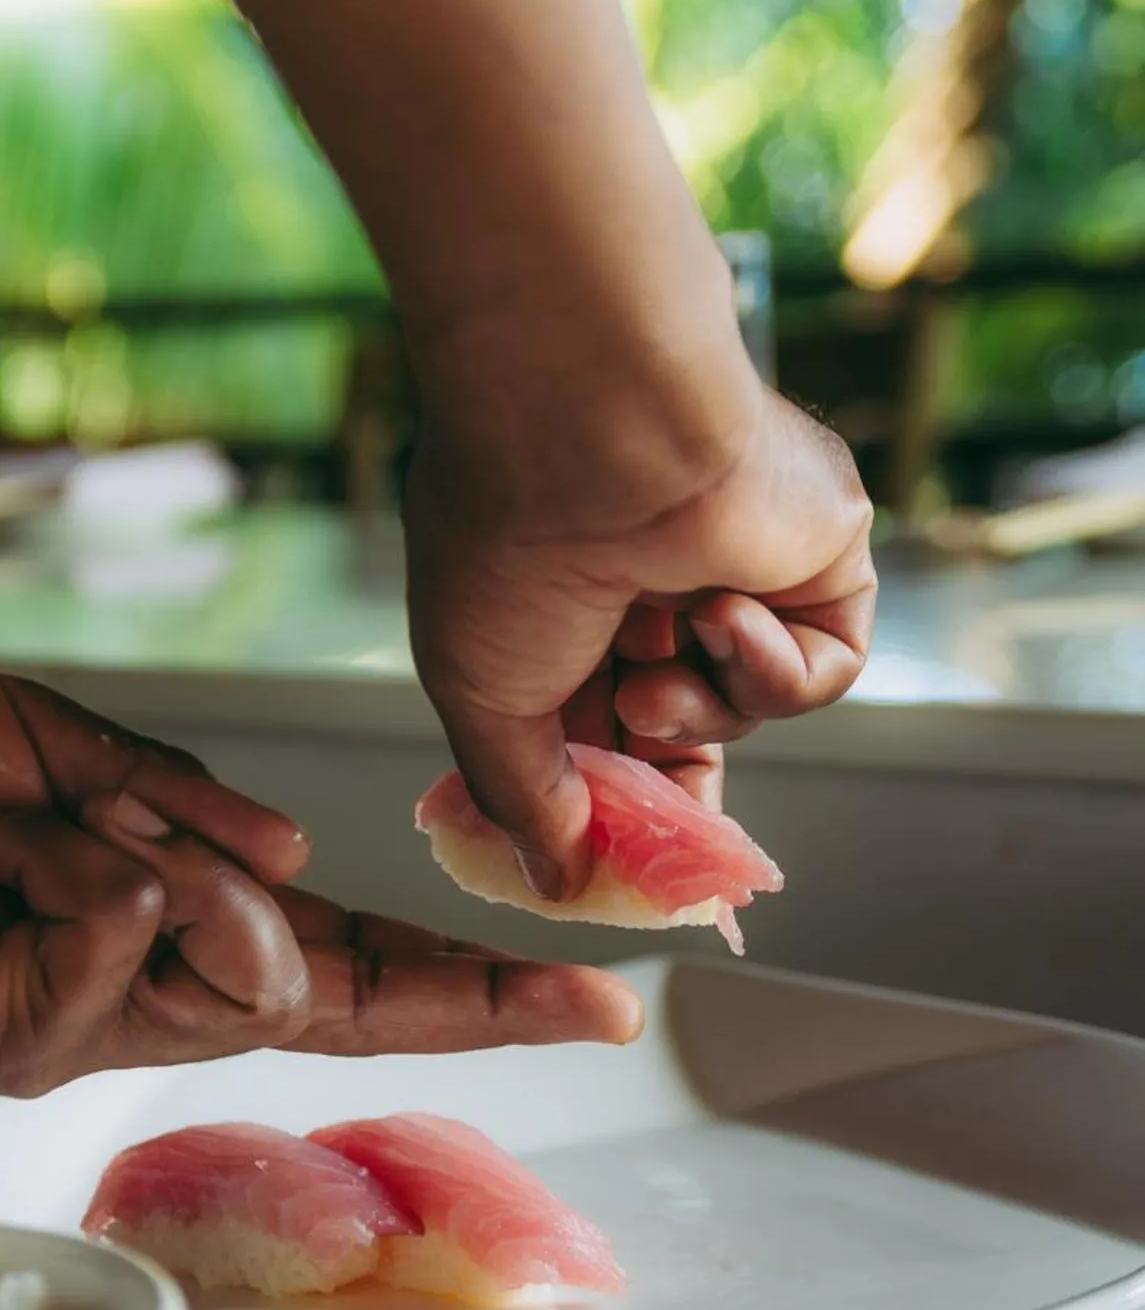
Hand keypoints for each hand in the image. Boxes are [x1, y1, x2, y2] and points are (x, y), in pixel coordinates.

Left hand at [0, 670, 639, 1092]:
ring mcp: (89, 1027)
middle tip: (529, 958)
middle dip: (452, 982)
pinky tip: (9, 845)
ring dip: (150, 844)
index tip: (583, 990)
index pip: (350, 963)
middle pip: (333, 994)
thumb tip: (290, 858)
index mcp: (170, 927)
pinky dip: (77, 857)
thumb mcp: (63, 752)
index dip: (467, 981)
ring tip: (36, 816)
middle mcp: (146, 995)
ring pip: (233, 959)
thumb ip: (180, 802)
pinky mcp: (23, 1038)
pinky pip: (122, 940)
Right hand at [406, 381, 875, 898]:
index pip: (607, 727)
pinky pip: (825, 663)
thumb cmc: (511, 540)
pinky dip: (776, 669)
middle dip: (669, 784)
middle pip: (689, 727)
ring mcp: (743, 561)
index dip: (613, 802)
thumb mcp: (484, 701)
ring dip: (701, 712)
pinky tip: (718, 614)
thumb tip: (555, 881)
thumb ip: (525, 801)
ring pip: (750, 705)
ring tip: (651, 671)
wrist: (594, 429)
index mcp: (566, 601)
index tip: (607, 863)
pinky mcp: (823, 552)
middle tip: (653, 831)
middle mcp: (654, 577)